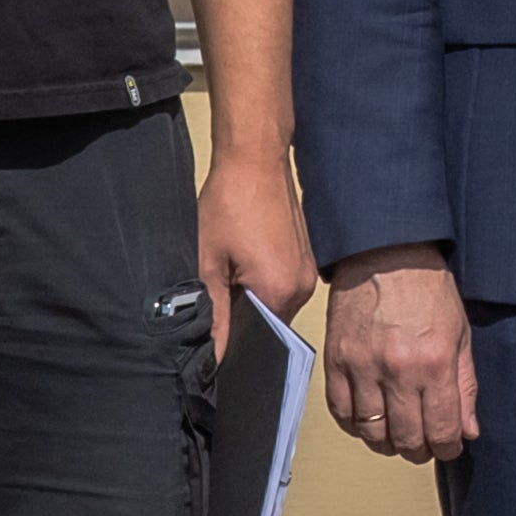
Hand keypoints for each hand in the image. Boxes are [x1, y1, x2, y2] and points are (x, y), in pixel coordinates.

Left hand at [197, 152, 311, 359]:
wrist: (255, 158)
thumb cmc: (229, 203)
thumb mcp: (209, 261)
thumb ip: (213, 314)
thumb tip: (213, 357)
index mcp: (278, 293)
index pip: (256, 342)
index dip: (231, 341)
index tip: (212, 333)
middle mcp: (301, 289)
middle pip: (267, 325)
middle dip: (240, 318)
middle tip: (214, 293)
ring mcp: (307, 273)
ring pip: (273, 305)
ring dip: (250, 298)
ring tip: (228, 273)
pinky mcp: (305, 258)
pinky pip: (282, 286)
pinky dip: (261, 283)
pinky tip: (243, 261)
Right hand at [322, 244, 477, 464]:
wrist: (386, 253)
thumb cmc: (425, 285)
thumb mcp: (461, 334)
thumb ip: (465, 386)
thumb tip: (469, 428)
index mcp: (434, 363)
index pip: (442, 430)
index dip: (448, 447)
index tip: (449, 446)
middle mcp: (397, 370)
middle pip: (406, 439)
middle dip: (420, 450)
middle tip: (424, 444)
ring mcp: (362, 367)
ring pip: (372, 432)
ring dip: (387, 443)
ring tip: (397, 434)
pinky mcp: (336, 361)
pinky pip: (341, 412)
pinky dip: (355, 425)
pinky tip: (369, 419)